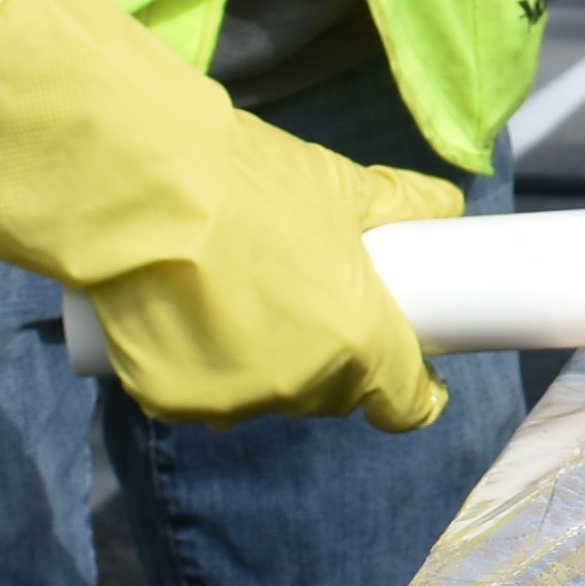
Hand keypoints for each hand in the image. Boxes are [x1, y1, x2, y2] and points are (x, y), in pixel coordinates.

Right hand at [0, 0, 459, 426]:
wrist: (138, 186)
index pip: (405, 404)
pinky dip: (200, 367)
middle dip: (332, 360)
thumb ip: (404, 205)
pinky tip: (187, 319)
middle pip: (333, 394)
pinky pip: (201, 392)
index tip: (415, 376)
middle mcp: (301, 384)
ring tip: (238, 301)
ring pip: (265, 395)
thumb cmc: (247, 182)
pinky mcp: (170, 399)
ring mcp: (233, 398)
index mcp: (358, 340)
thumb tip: (445, 207)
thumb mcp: (341, 186)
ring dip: (265, 366)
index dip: (413, 392)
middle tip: (309, 305)